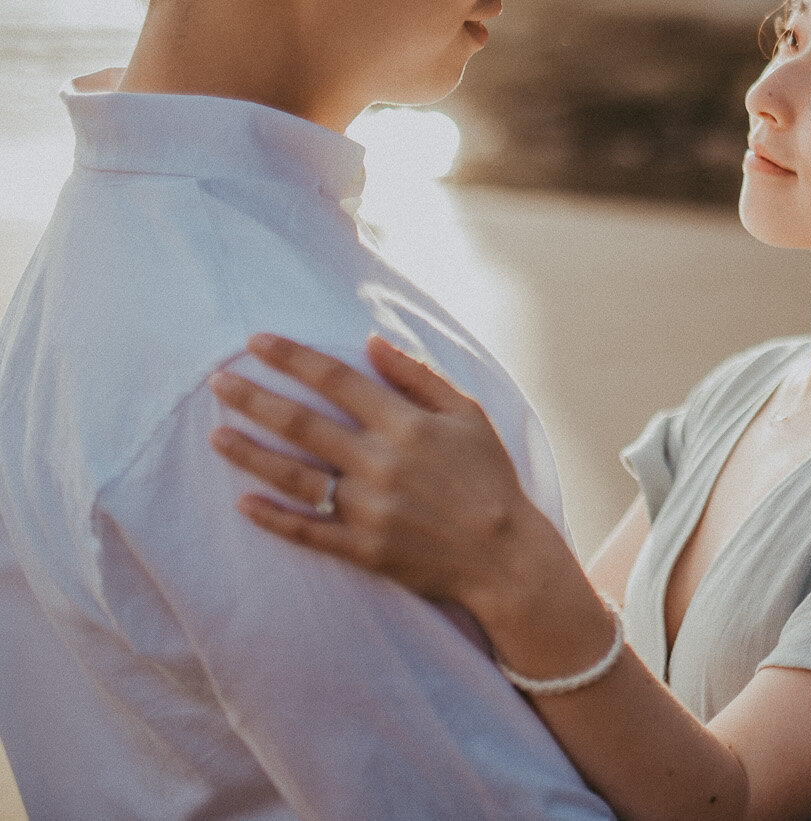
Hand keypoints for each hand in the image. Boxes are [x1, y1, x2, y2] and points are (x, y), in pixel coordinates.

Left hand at [208, 333, 563, 625]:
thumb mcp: (469, 415)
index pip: (335, 380)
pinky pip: (307, 531)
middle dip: (254, 398)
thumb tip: (371, 342)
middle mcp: (381, 463)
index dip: (292, 358)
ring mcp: (368, 509)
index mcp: (406, 425)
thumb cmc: (490, 477)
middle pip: (301, 423)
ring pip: (294, 476)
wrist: (506, 555)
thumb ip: (419, 377)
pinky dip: (272, 518)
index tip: (254, 341)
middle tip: (216, 381)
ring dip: (250, 454)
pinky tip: (242, 503)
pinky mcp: (363, 549)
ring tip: (216, 435)